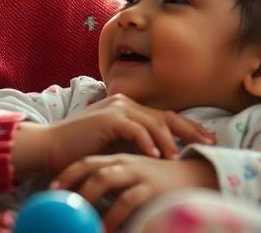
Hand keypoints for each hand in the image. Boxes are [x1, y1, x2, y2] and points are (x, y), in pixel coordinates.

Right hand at [11, 94, 213, 178]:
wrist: (50, 147)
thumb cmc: (79, 151)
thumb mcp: (113, 147)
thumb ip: (133, 146)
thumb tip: (159, 157)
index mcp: (127, 108)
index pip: (163, 117)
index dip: (187, 127)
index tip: (206, 138)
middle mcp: (124, 103)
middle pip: (165, 116)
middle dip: (190, 129)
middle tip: (210, 141)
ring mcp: (116, 108)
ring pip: (154, 122)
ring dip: (169, 141)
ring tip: (181, 156)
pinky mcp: (108, 118)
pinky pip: (135, 129)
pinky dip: (147, 142)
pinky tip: (156, 156)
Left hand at [51, 154, 218, 231]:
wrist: (198, 177)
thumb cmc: (163, 181)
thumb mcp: (137, 175)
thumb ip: (117, 181)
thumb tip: (94, 198)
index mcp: (120, 159)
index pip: (88, 162)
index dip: (68, 173)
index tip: (51, 188)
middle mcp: (127, 162)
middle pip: (92, 168)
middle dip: (72, 184)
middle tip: (57, 201)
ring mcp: (139, 173)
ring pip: (105, 180)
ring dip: (89, 200)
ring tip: (78, 218)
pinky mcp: (152, 187)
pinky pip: (128, 200)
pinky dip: (115, 215)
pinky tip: (108, 228)